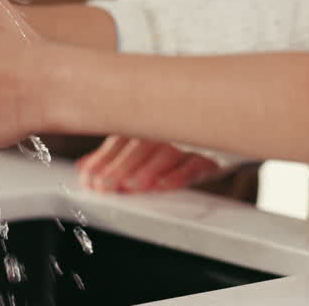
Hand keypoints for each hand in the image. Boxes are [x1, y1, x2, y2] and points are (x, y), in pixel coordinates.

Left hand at [76, 136, 226, 192]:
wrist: (224, 123)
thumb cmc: (178, 137)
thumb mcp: (146, 141)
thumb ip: (115, 154)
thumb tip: (84, 167)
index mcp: (147, 123)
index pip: (120, 139)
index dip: (103, 159)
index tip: (88, 177)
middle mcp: (166, 129)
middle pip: (140, 146)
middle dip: (119, 167)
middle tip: (103, 185)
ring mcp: (189, 141)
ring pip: (167, 153)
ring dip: (147, 170)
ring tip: (131, 186)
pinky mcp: (213, 155)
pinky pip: (196, 163)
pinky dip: (179, 174)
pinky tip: (162, 185)